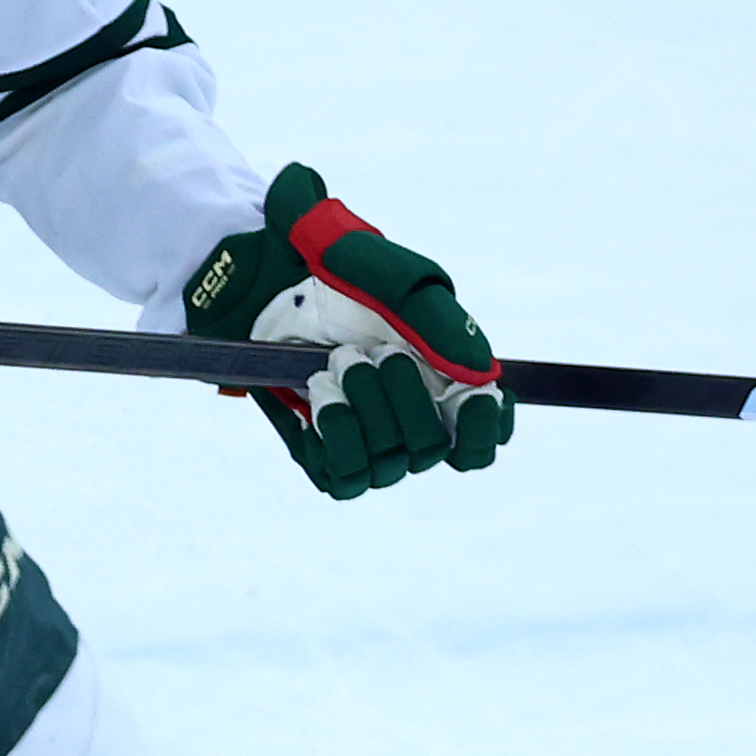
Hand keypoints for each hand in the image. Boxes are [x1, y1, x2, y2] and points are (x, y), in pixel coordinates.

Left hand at [185, 164, 511, 497]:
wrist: (270, 283)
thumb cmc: (340, 277)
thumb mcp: (398, 285)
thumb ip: (444, 326)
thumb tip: (484, 376)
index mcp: (442, 386)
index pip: (480, 442)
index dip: (485, 431)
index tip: (475, 398)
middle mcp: (409, 423)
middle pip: (433, 450)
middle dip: (406, 400)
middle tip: (376, 353)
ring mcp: (366, 444)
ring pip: (388, 466)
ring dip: (366, 411)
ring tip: (339, 364)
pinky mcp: (323, 456)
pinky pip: (344, 477)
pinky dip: (335, 434)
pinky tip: (321, 394)